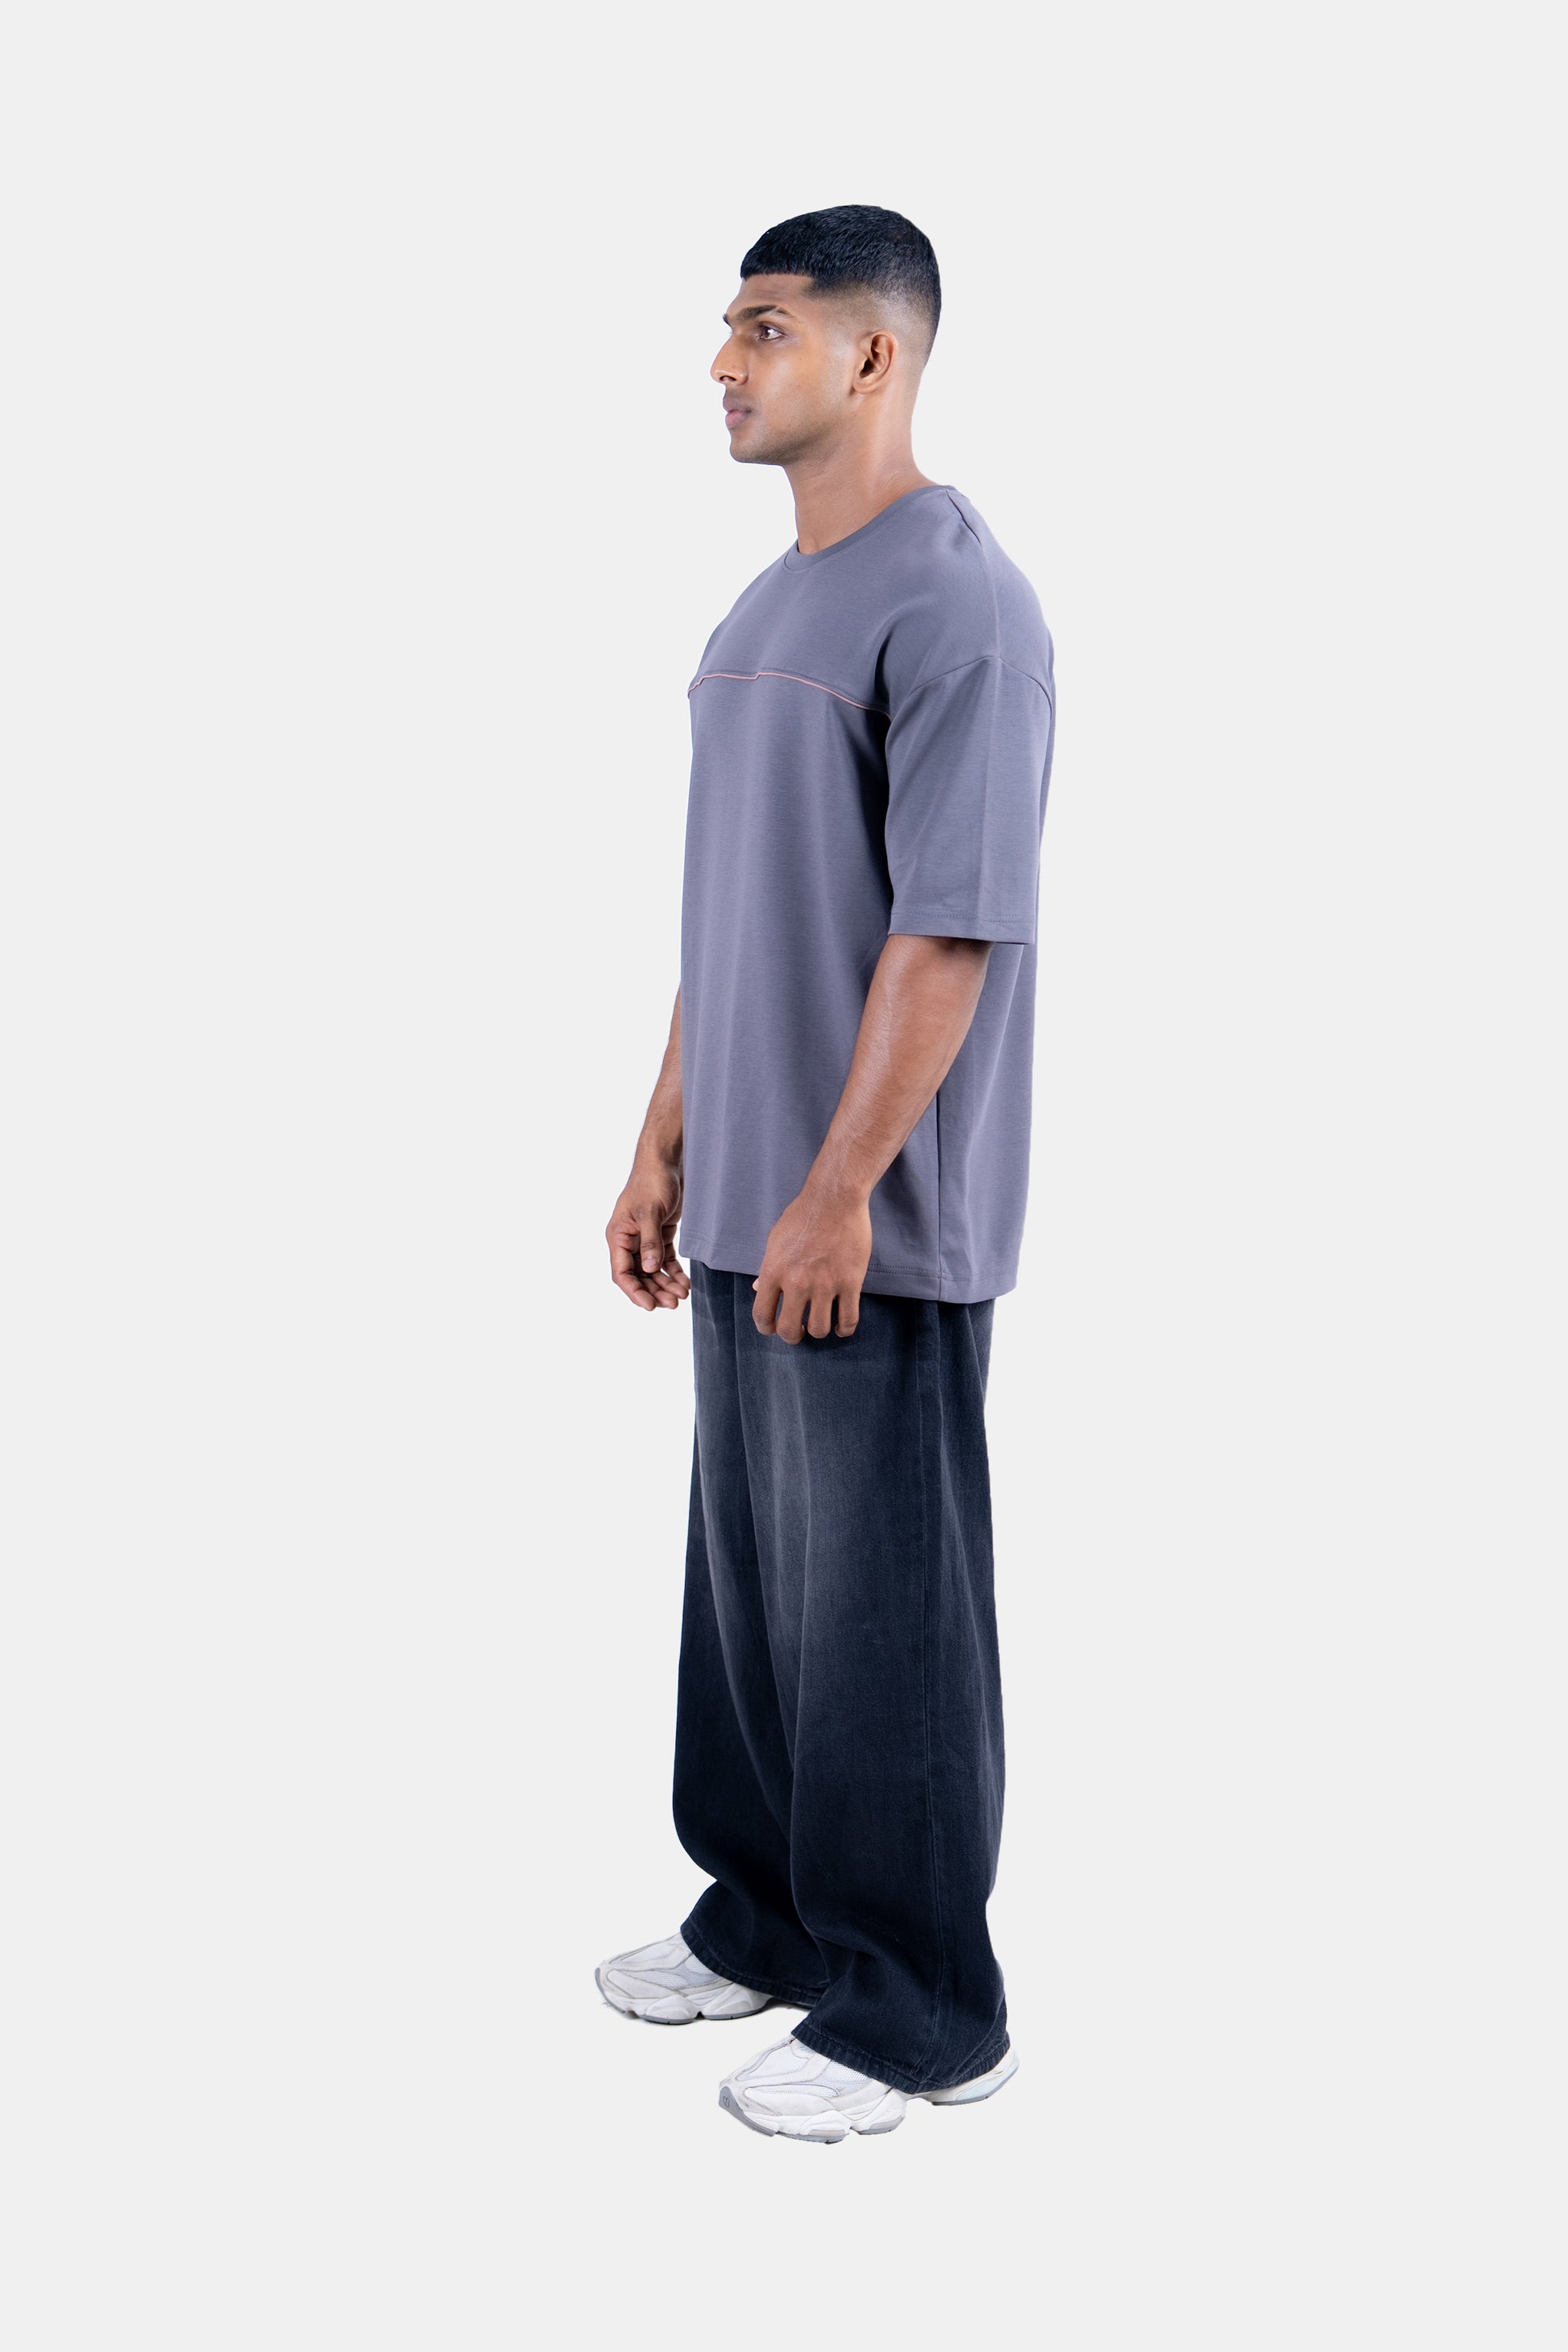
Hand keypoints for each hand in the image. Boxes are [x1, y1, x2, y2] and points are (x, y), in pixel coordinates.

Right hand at [607, 1153, 691, 1312]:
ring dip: (665, 1285)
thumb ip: (650, 1241)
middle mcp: (628, 1241)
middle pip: (638, 1276)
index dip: (634, 1291)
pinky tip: (684, 1282)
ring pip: (652, 1271)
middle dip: (654, 1291)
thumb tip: (648, 1269)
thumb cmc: (652, 1181)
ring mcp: (644, 1239)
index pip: (621, 1272)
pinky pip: (664, 1260)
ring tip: (682, 1296)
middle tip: (673, 1304)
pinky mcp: (660, 1234)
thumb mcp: (651, 1212)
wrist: (666, 1161)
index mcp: (618, 1236)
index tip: (650, 1306)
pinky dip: (673, 1272)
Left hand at [752, 1184, 870, 1342]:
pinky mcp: (850, 1282)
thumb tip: (759, 1289)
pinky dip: (844, 1329)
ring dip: (819, 1332)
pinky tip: (841, 1325)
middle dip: (793, 1336)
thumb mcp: (775, 1240)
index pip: (762, 1315)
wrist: (835, 1199)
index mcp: (774, 1272)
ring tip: (821, 1324)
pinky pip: (848, 1319)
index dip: (767, 1329)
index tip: (773, 1329)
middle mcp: (797, 1283)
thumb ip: (767, 1268)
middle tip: (798, 1331)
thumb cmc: (802, 1216)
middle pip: (790, 1329)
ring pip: (820, 1329)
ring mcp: (825, 1284)